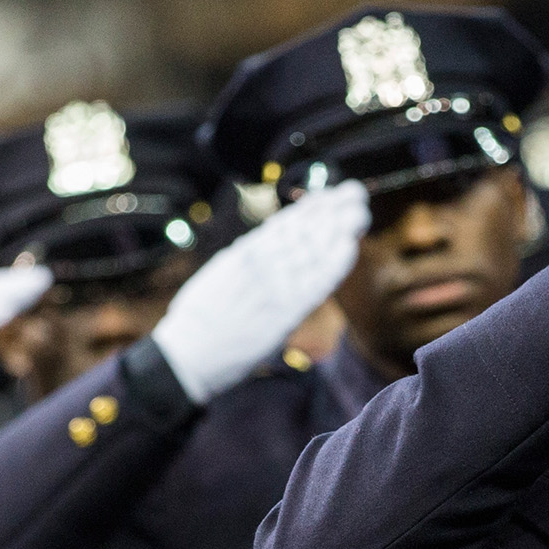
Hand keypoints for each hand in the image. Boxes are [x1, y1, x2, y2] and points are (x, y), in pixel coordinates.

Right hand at [150, 181, 370, 402]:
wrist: (189, 354)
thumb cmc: (201, 320)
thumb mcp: (219, 276)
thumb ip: (244, 259)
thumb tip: (263, 245)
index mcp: (244, 255)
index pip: (283, 226)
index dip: (310, 209)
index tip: (330, 195)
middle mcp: (260, 265)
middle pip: (302, 234)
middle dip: (331, 211)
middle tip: (355, 193)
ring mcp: (271, 287)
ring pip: (311, 252)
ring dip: (338, 229)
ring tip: (359, 211)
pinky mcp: (281, 313)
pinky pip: (313, 285)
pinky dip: (333, 264)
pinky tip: (350, 247)